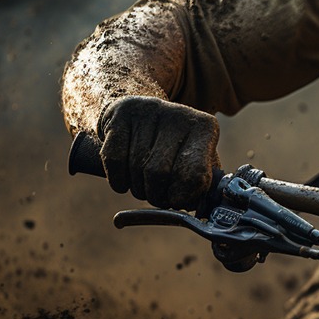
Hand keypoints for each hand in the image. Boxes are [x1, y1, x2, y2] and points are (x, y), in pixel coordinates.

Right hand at [98, 95, 219, 210]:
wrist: (143, 113)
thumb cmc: (176, 147)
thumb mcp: (198, 160)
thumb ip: (203, 186)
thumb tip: (196, 206)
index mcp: (204, 128)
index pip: (195, 174)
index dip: (183, 196)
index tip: (177, 201)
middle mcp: (179, 115)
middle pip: (160, 173)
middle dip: (156, 195)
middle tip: (158, 196)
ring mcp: (148, 112)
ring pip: (137, 168)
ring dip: (138, 188)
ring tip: (144, 185)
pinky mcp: (121, 114)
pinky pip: (114, 160)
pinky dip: (118, 180)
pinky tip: (125, 180)